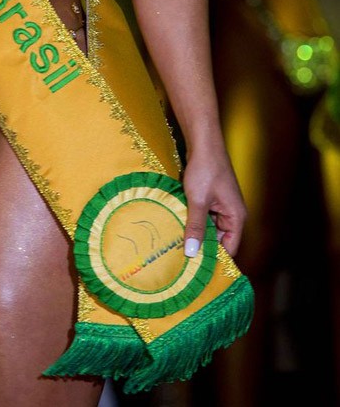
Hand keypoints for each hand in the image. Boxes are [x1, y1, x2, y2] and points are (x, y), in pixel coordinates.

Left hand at [181, 144, 245, 259]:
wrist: (203, 142)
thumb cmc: (205, 170)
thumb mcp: (198, 201)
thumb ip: (195, 227)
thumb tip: (191, 253)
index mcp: (236, 217)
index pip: (229, 248)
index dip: (215, 259)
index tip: (198, 271)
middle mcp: (232, 213)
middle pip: (218, 238)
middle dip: (202, 246)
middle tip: (182, 260)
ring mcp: (221, 204)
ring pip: (208, 226)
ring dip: (195, 231)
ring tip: (177, 245)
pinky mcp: (211, 197)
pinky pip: (203, 215)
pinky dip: (192, 219)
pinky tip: (178, 224)